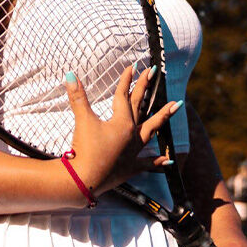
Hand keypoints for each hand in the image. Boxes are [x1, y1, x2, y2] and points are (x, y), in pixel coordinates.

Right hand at [63, 65, 181, 196]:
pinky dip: (157, 162)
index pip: (123, 96)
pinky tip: (168, 160)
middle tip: (152, 73)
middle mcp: (131, 135)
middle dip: (145, 88)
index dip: (126, 80)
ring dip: (163, 117)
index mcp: (122, 122)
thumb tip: (71, 75)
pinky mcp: (130, 168)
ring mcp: (133, 152)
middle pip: (140, 107)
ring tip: (176, 106)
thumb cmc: (84, 150)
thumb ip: (78, 98)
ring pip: (152, 130)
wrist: (83, 180)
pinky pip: (146, 163)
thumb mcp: (82, 121)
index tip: (133, 66)